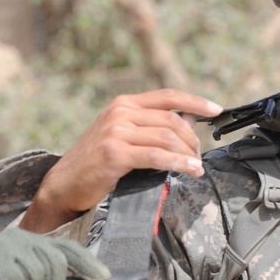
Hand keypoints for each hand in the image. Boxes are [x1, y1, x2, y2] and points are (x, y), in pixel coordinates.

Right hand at [22, 89, 221, 232]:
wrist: (64, 184)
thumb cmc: (95, 164)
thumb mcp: (120, 135)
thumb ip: (148, 127)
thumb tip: (188, 123)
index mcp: (123, 103)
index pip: (167, 96)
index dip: (194, 101)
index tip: (215, 109)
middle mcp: (119, 112)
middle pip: (171, 119)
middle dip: (192, 139)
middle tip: (198, 156)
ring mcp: (116, 131)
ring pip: (166, 137)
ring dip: (187, 154)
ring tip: (195, 167)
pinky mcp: (115, 153)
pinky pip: (156, 156)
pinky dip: (177, 163)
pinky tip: (188, 169)